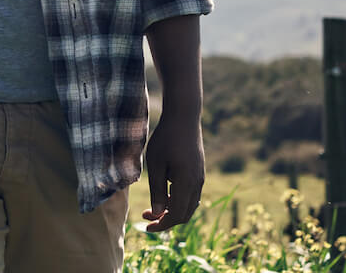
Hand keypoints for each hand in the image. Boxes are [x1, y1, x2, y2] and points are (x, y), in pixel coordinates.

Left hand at [140, 109, 203, 232]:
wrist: (184, 117)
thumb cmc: (165, 138)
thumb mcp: (155, 164)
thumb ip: (157, 190)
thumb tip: (157, 214)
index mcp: (186, 183)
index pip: (176, 215)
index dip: (162, 224)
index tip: (145, 227)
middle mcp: (197, 184)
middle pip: (185, 214)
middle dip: (165, 220)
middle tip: (146, 218)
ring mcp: (200, 178)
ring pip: (189, 205)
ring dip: (171, 211)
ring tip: (152, 208)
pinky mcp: (198, 172)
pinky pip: (191, 195)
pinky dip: (178, 201)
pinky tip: (164, 195)